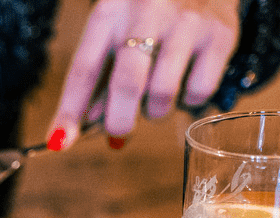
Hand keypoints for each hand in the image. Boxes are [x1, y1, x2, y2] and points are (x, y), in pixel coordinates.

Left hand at [46, 0, 238, 150]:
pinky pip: (199, 90)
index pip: (84, 68)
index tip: (59, 142)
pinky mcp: (220, 34)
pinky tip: (185, 84)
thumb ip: (100, 74)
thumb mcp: (116, 28)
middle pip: (127, 84)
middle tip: (118, 132)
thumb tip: (87, 124)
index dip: (70, 110)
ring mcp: (186, 23)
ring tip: (155, 97)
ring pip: (162, 93)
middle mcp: (148, 13)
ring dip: (155, 111)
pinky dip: (189, 101)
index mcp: (111, 11)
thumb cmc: (150, 9)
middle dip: (119, 121)